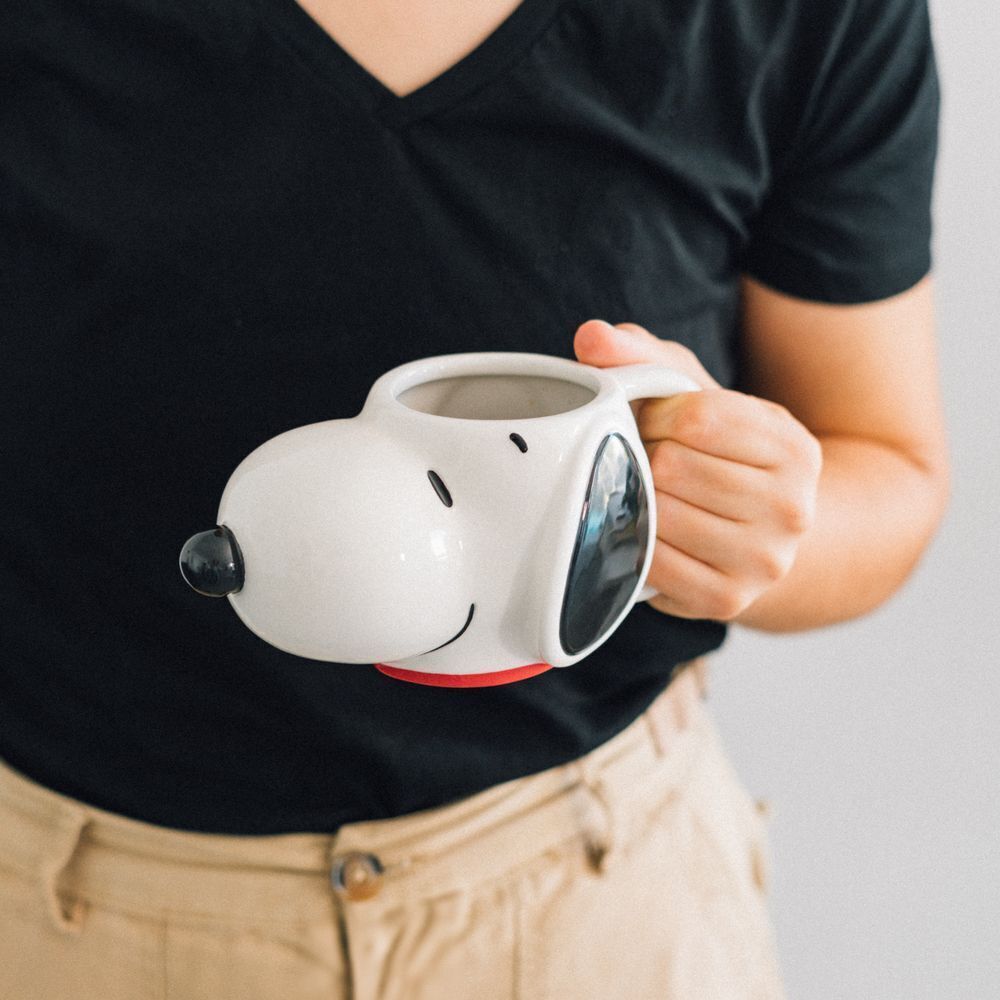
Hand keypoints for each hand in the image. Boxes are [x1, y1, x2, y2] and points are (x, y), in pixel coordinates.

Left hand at [574, 319, 822, 620]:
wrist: (764, 536)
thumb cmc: (720, 455)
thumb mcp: (697, 397)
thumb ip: (645, 358)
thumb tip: (590, 336)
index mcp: (792, 446)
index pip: (696, 416)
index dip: (654, 415)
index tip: (651, 422)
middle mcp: (791, 506)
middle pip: (673, 467)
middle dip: (642, 458)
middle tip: (643, 460)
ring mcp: (764, 559)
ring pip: (659, 515)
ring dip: (635, 499)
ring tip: (646, 491)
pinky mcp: (727, 599)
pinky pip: (652, 564)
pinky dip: (635, 543)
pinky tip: (643, 529)